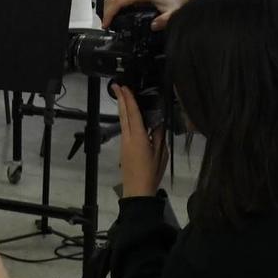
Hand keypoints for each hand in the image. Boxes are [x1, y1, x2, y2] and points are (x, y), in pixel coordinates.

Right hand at [100, 0, 198, 29]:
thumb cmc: (173, 3)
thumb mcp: (171, 13)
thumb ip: (164, 20)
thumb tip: (154, 26)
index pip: (117, 1)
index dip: (109, 14)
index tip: (106, 25)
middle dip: (105, 12)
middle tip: (106, 26)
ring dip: (108, 9)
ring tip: (109, 23)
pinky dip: (113, 6)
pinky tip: (115, 16)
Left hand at [113, 84, 167, 198]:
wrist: (137, 191)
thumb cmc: (151, 174)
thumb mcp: (161, 154)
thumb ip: (158, 137)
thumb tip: (158, 124)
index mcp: (138, 138)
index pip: (133, 115)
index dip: (129, 100)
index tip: (125, 88)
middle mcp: (128, 138)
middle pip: (124, 115)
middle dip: (120, 99)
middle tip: (116, 86)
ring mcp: (124, 144)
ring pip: (123, 122)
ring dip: (122, 108)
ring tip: (122, 96)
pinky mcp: (124, 149)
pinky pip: (125, 129)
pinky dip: (126, 118)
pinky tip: (129, 115)